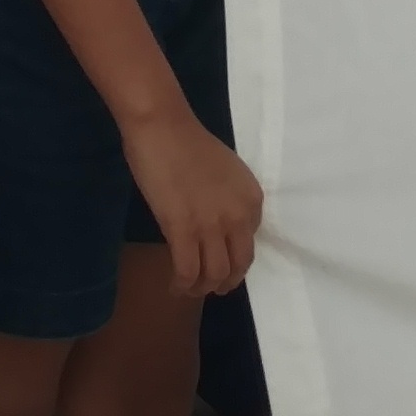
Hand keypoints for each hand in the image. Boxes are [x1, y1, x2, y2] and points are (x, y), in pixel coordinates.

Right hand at [123, 105, 264, 300]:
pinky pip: (187, 271)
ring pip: (213, 275)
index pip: (249, 245)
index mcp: (253, 200)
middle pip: (237, 266)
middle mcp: (239, 217)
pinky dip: (182, 285)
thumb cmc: (188, 142)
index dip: (233, 260)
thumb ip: (229, 201)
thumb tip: (219, 225)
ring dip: (201, 288)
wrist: (162, 126)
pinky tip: (173, 286)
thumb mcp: (227, 174)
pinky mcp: (183, 230)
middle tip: (208, 286)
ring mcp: (212, 225)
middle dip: (223, 283)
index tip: (218, 263)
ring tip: (188, 289)